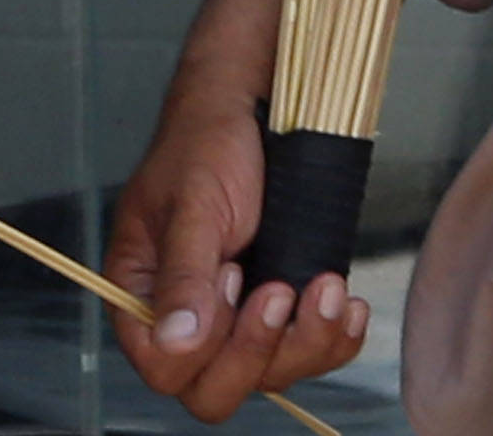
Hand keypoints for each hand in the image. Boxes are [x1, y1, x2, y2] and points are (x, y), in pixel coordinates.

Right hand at [102, 0, 375, 422]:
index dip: (204, 345)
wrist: (262, 102)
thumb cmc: (209, 142)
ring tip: (331, 288)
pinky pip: (310, 352)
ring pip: (270, 376)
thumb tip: (177, 344)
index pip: (164, 369)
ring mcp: (240, 318)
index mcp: (142, 299)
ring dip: (308, 343)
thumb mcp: (193, 202)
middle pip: (215, 390)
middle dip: (258, 353)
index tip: (232, 277)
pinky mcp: (286, 304)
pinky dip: (334, 338)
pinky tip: (350, 304)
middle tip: (283, 290)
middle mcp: (188, 320)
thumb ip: (184, 275)